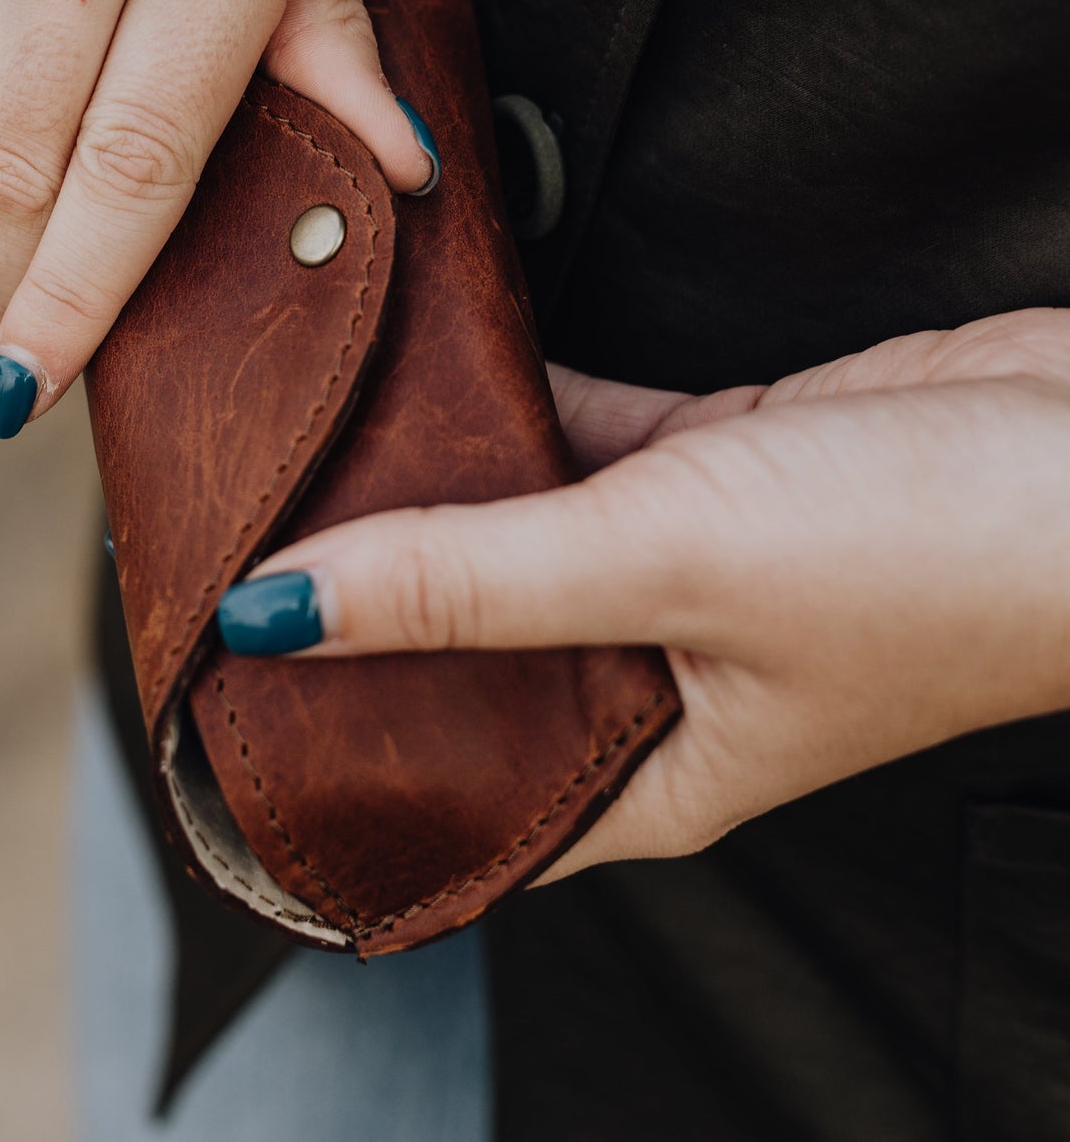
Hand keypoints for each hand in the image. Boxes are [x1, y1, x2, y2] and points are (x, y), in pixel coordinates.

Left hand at [216, 309, 1069, 880]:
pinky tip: (434, 366)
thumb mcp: (665, 569)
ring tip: (309, 441)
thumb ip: (470, 583)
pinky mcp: (705, 473)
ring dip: (430, 490)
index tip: (231, 706)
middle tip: (244, 543)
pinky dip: (512, 409)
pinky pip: (575, 446)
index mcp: (642, 771)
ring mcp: (673, 572)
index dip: (338, 762)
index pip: (452, 798)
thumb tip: (281, 609)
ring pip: (513, 536)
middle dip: (368, 604)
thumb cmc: (933, 558)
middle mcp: (647, 683)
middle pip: (465, 653)